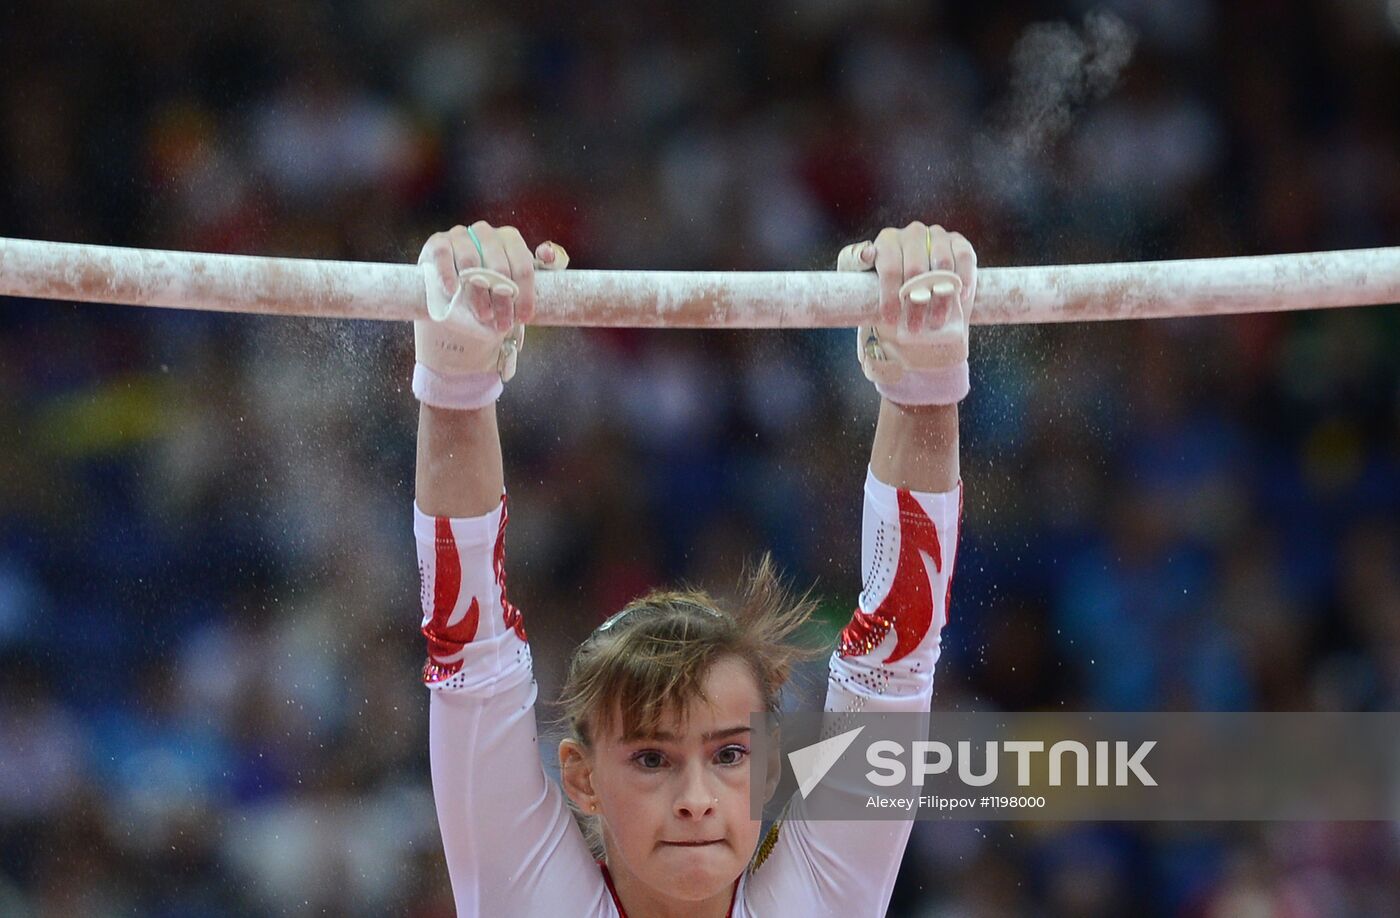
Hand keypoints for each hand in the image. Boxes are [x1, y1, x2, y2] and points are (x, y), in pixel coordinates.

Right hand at [413, 222, 567, 409]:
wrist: (456, 292)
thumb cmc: (493, 286)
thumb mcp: (518, 280)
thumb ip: (543, 267)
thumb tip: (549, 253)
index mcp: (510, 238)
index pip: (523, 265)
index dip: (525, 294)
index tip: (524, 318)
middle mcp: (486, 232)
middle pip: (499, 266)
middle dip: (503, 299)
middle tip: (502, 323)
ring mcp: (460, 235)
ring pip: (472, 262)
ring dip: (478, 294)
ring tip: (483, 315)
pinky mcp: (438, 242)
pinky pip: (444, 254)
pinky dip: (448, 274)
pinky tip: (452, 291)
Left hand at [839, 221, 976, 405]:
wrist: (920, 308)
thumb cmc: (890, 303)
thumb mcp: (866, 298)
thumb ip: (857, 281)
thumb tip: (865, 253)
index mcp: (885, 242)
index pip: (887, 264)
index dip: (889, 294)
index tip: (889, 319)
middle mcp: (910, 234)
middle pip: (913, 267)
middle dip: (913, 303)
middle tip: (913, 328)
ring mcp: (936, 236)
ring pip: (941, 264)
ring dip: (939, 297)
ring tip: (936, 320)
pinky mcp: (959, 243)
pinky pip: (964, 256)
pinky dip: (963, 279)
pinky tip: (961, 297)